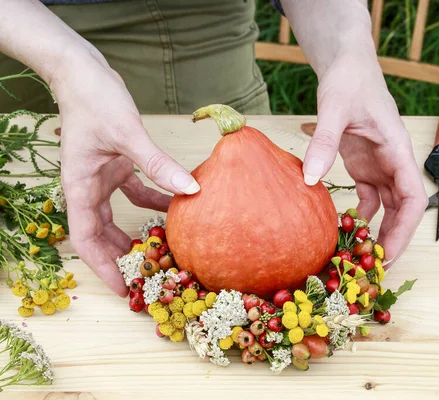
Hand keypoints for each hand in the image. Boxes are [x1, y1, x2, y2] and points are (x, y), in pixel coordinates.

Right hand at [50, 51, 199, 295]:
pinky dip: (153, 200)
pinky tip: (175, 205)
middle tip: (147, 276)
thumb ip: (158, 165)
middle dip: (120, 257)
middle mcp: (89, 187)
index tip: (122, 288)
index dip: (102, 268)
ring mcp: (102, 177)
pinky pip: (135, 190)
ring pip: (117, 215)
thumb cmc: (94, 100)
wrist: (83, 72)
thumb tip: (191, 190)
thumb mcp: (128, 135)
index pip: (85, 239)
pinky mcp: (116, 164)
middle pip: (101, 234)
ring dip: (135, 232)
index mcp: (81, 187)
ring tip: (159, 250)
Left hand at [302, 53, 427, 264]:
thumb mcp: (335, 107)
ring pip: (388, 207)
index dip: (406, 229)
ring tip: (361, 255)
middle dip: (393, 238)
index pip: (413, 196)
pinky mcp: (365, 166)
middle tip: (373, 266)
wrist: (347, 66)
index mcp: (398, 149)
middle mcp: (394, 162)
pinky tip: (345, 230)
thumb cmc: (349, 80)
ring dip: (378, 231)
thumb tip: (311, 178)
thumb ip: (325, 141)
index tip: (389, 253)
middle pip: (403, 209)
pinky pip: (368, 198)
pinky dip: (360, 216)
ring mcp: (380, 166)